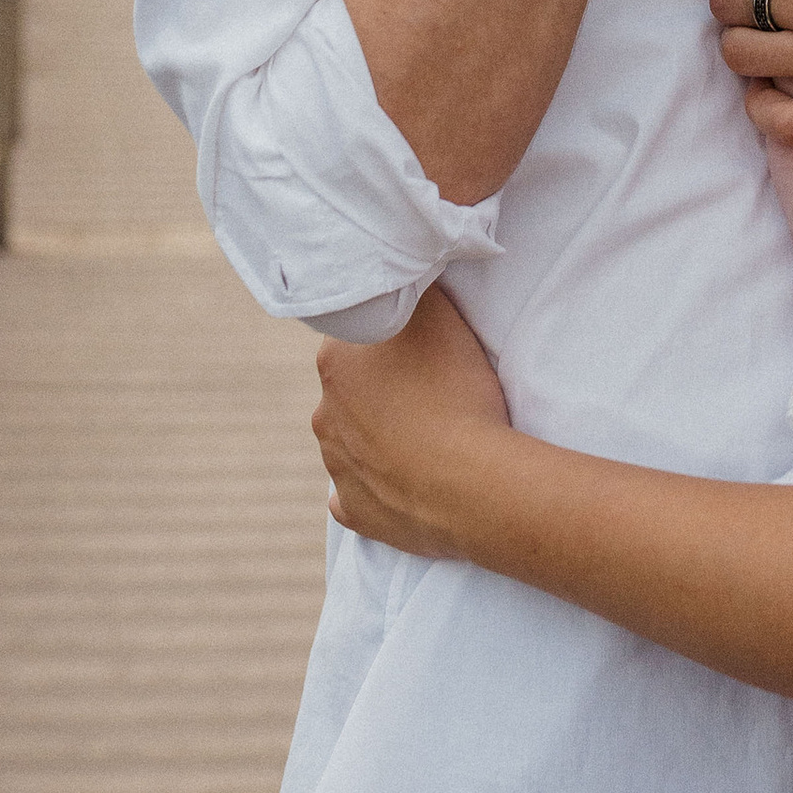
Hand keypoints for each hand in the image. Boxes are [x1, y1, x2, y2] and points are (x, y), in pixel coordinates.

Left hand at [314, 287, 510, 561]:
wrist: (469, 483)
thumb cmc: (455, 392)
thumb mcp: (440, 314)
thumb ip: (413, 293)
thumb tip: (405, 281)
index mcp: (335, 363)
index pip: (356, 334)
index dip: (390, 337)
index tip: (419, 346)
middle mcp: (323, 413)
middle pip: (354, 389)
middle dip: (384, 387)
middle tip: (431, 391)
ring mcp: (336, 468)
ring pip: (354, 440)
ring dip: (382, 435)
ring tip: (431, 437)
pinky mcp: (353, 511)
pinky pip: (359, 492)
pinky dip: (379, 484)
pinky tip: (408, 478)